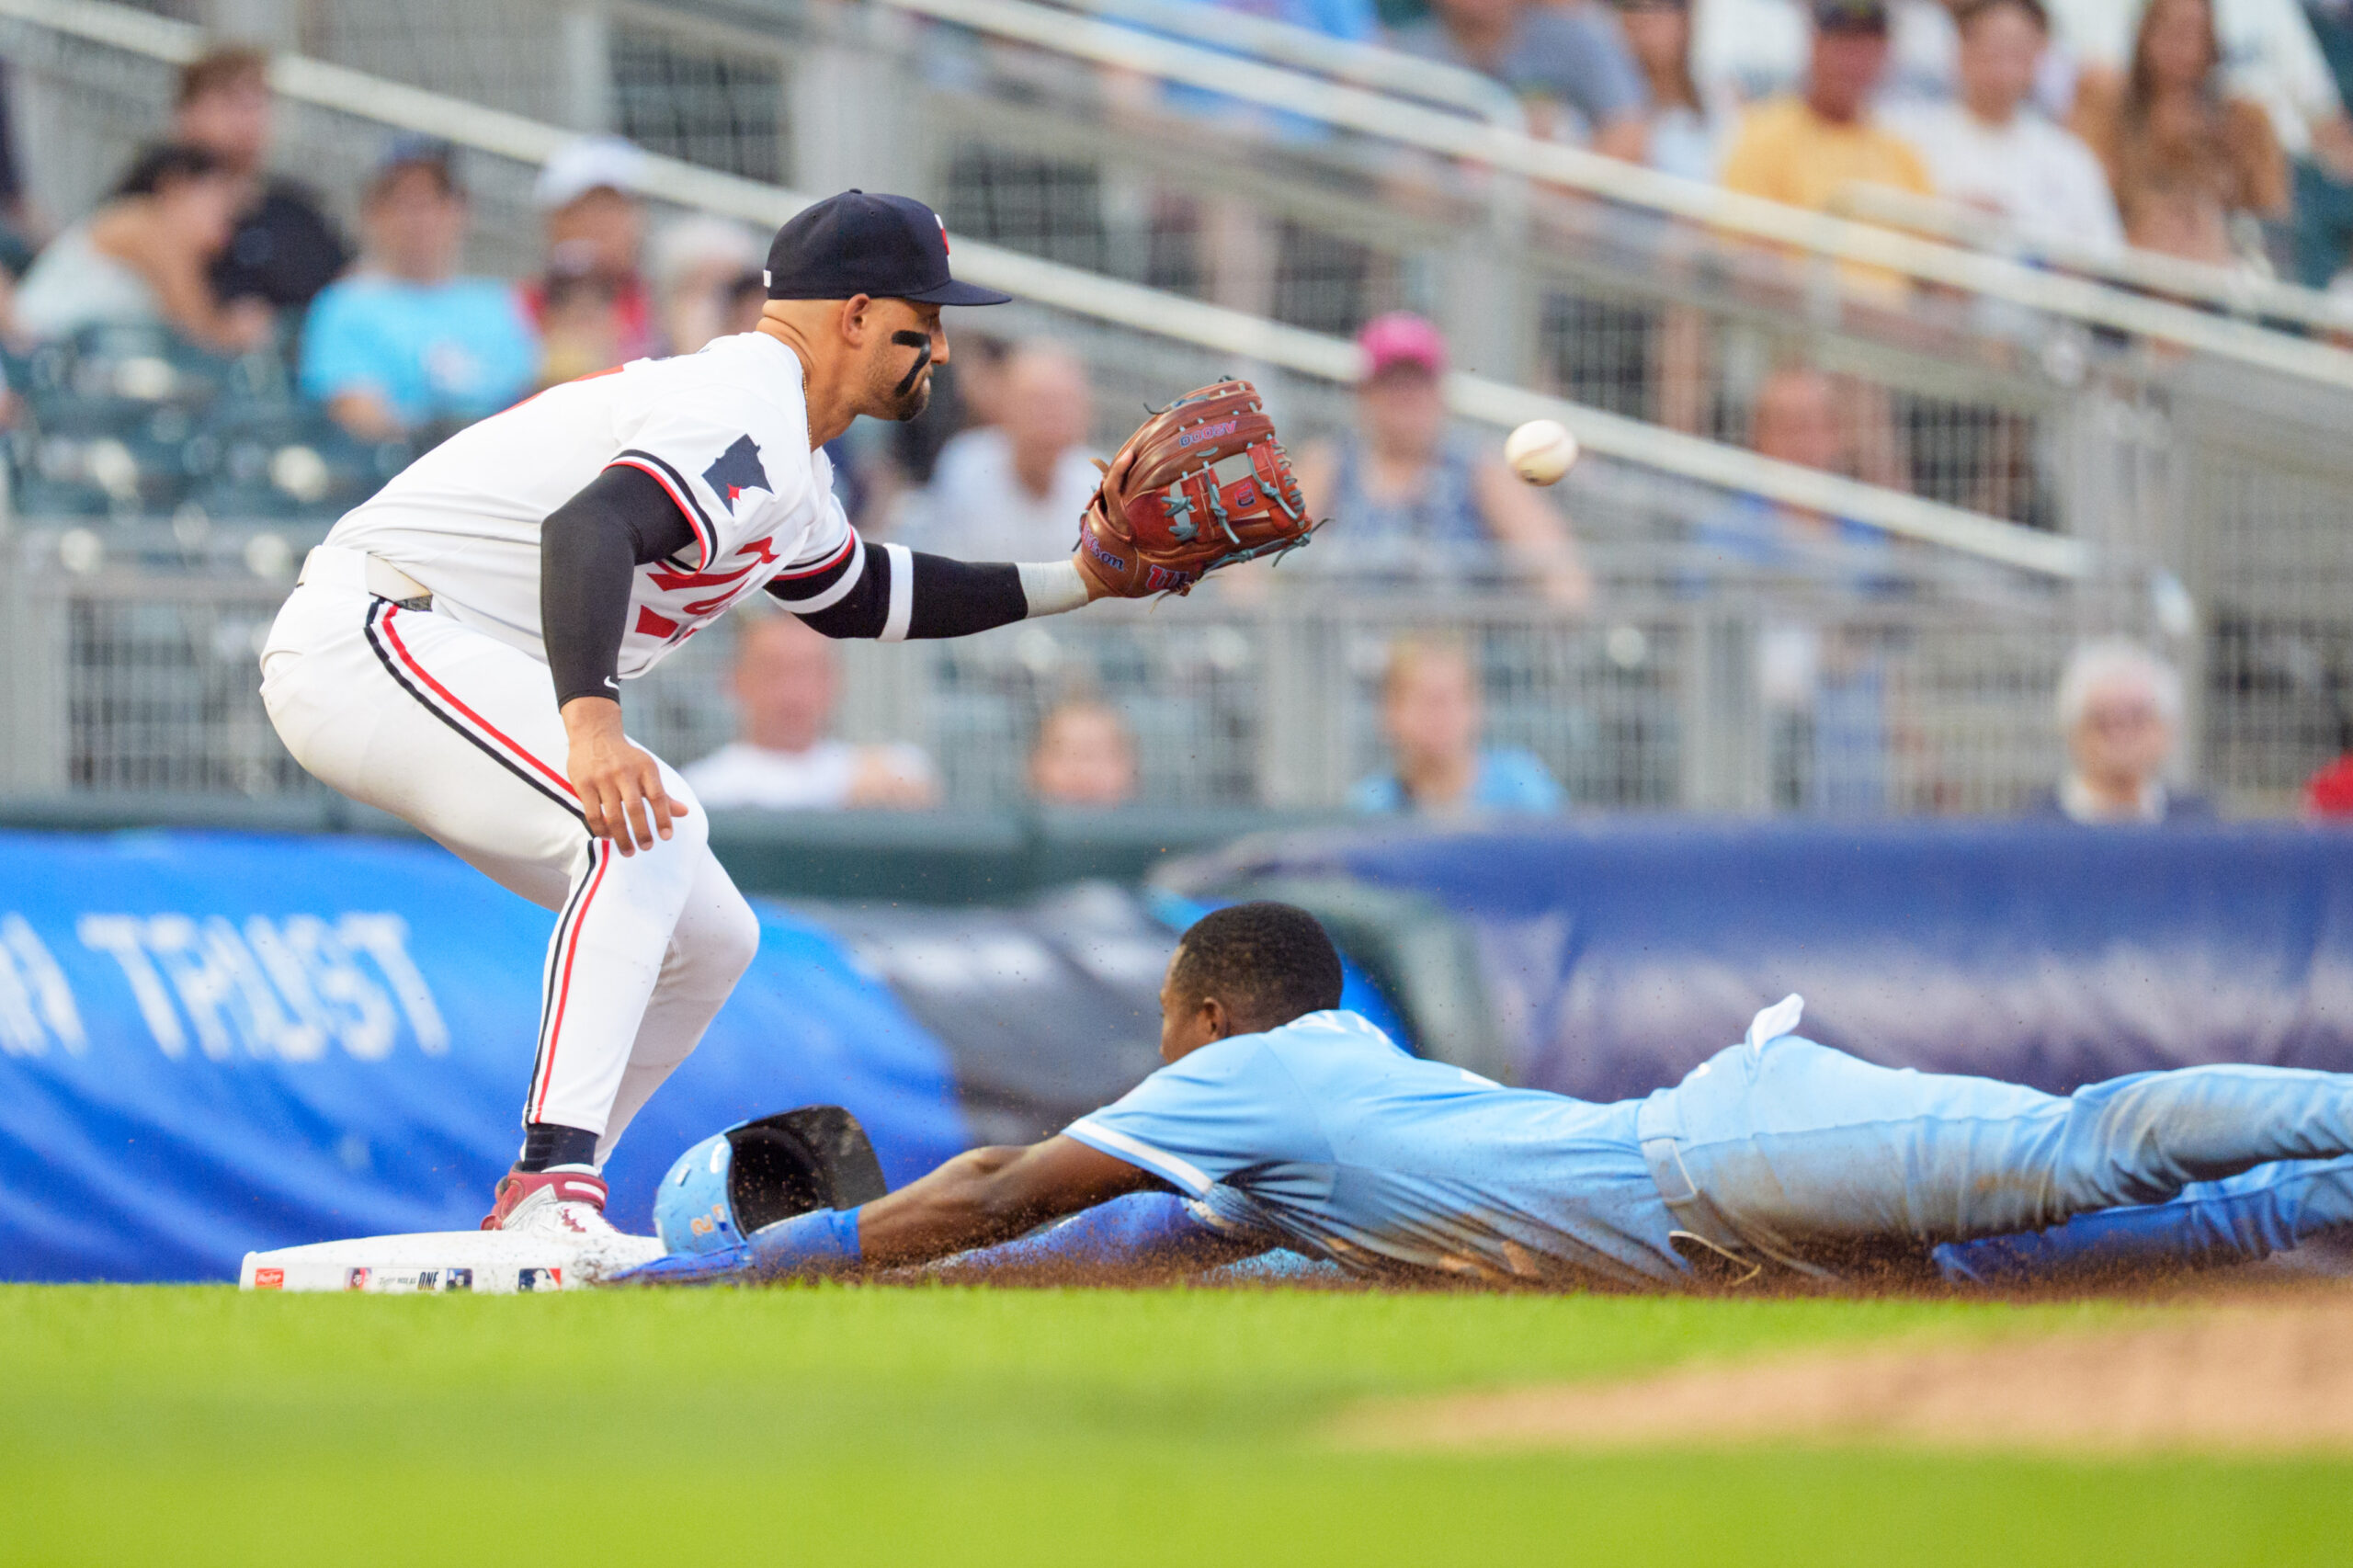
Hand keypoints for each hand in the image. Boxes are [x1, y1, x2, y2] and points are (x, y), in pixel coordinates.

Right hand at [561, 696, 687, 855]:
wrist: (594, 734)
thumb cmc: (626, 759)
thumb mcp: (647, 771)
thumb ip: (663, 795)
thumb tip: (685, 813)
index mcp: (645, 768)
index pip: (658, 797)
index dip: (664, 818)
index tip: (666, 837)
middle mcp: (624, 772)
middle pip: (635, 809)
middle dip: (642, 832)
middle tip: (647, 848)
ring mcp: (602, 778)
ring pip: (613, 815)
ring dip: (622, 837)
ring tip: (629, 851)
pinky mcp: (583, 783)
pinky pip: (593, 813)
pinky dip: (601, 829)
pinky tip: (608, 837)